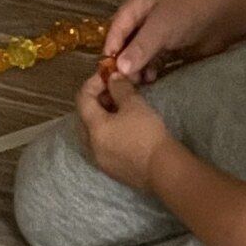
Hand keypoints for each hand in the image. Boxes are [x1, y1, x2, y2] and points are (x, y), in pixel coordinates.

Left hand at [76, 69, 172, 192]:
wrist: (163, 170)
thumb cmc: (147, 134)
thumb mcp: (134, 103)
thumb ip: (119, 88)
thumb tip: (112, 79)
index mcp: (94, 128)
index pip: (83, 98)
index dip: (94, 82)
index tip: (108, 76)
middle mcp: (91, 146)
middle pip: (84, 117)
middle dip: (96, 100)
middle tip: (112, 92)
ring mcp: (100, 161)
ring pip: (92, 133)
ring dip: (100, 118)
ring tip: (118, 110)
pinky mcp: (110, 170)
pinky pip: (101, 146)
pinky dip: (106, 133)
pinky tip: (121, 129)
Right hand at [104, 0, 226, 79]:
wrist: (224, 16)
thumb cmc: (188, 14)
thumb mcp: (160, 28)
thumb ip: (140, 48)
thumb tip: (121, 69)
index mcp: (140, 4)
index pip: (118, 26)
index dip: (112, 46)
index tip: (108, 69)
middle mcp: (147, 17)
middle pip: (128, 41)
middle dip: (125, 61)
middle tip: (124, 81)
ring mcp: (161, 32)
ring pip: (142, 52)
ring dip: (138, 67)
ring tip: (140, 83)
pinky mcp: (173, 46)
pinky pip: (156, 59)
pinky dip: (152, 69)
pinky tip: (152, 80)